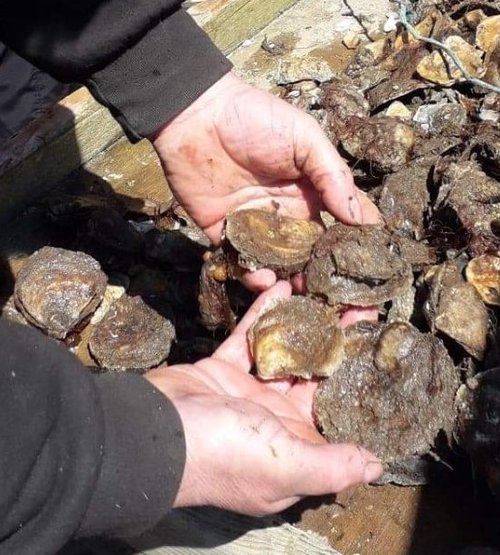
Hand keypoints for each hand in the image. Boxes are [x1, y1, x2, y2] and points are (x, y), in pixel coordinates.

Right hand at [146, 282, 381, 515]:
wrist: (153, 431)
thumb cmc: (222, 453)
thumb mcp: (283, 466)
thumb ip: (331, 467)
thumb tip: (374, 465)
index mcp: (294, 447)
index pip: (334, 409)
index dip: (356, 379)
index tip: (376, 345)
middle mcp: (274, 421)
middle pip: (314, 374)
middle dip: (337, 342)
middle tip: (359, 306)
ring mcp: (248, 393)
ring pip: (283, 352)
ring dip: (303, 324)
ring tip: (326, 293)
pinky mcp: (224, 370)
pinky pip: (249, 338)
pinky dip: (264, 314)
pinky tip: (282, 288)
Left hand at [151, 72, 380, 293]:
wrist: (196, 116)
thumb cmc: (256, 119)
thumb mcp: (305, 138)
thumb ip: (332, 176)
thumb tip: (360, 219)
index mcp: (312, 194)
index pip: (343, 224)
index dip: (359, 245)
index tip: (373, 268)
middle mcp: (289, 215)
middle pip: (314, 254)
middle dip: (326, 276)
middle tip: (336, 297)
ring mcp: (258, 228)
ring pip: (281, 266)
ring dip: (292, 282)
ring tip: (300, 291)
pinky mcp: (226, 235)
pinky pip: (244, 264)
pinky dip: (254, 277)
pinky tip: (264, 278)